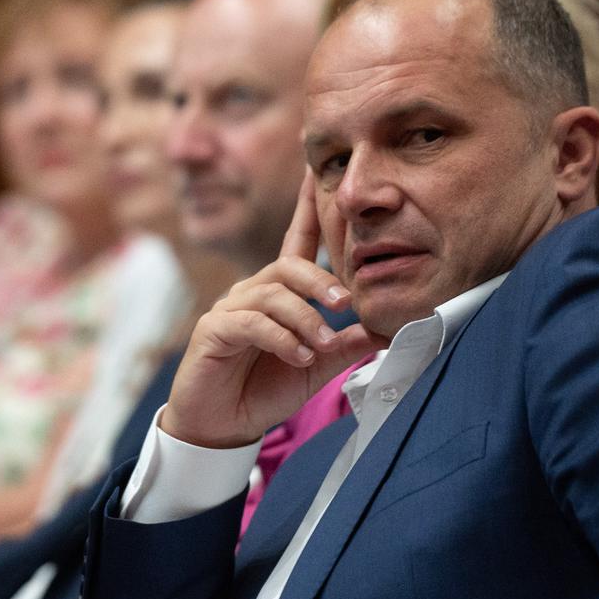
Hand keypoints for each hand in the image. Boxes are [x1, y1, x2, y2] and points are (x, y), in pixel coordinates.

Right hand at [162, 171, 386, 448]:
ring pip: (272, 294)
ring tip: (324, 343)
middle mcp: (252, 292)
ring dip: (304, 318)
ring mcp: (230, 308)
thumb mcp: (317, 365)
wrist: (221, 426)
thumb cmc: (264, 389)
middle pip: (288, 265)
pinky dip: (281, 338)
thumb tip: (386, 328)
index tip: (316, 172)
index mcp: (278, 294)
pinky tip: (299, 355)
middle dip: (320, 280)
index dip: (307, 208)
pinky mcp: (212, 330)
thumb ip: (346, 345)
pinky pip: (251, 323)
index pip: (297, 243)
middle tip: (345, 302)